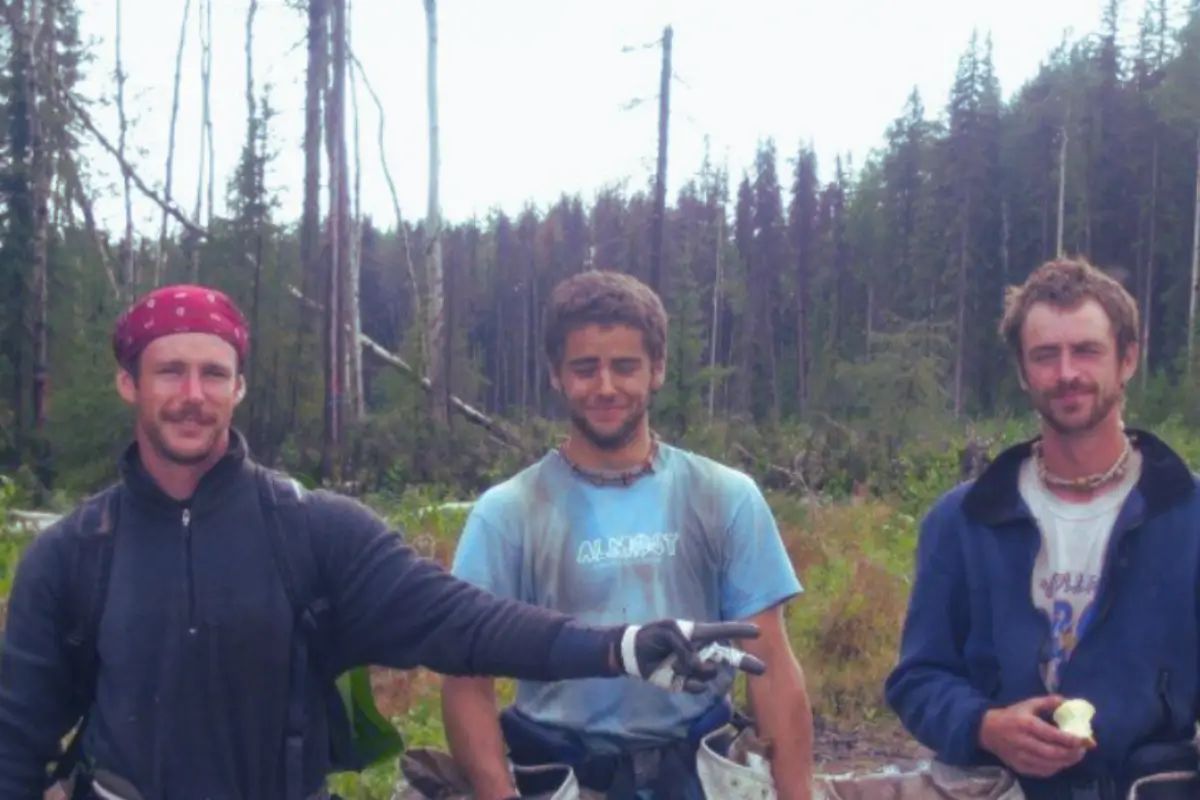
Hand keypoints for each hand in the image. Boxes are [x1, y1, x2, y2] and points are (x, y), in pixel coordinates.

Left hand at [619, 619, 764, 691]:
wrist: (635, 654)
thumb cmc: (652, 636)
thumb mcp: (667, 631)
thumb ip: (685, 645)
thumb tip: (698, 664)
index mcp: (698, 634)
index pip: (723, 631)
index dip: (740, 630)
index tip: (758, 632)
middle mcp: (701, 652)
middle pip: (729, 658)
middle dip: (745, 662)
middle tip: (762, 668)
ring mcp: (695, 669)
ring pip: (708, 673)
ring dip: (693, 668)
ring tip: (674, 661)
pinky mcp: (686, 684)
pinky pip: (696, 687)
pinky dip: (688, 681)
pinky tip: (675, 674)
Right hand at [979, 695, 1087, 777]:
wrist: (988, 731)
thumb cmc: (1012, 716)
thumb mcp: (1028, 704)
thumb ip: (1048, 702)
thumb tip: (1067, 702)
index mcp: (1026, 724)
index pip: (1052, 735)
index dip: (1071, 739)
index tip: (1086, 739)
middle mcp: (1023, 741)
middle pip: (1053, 753)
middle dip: (1072, 753)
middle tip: (1084, 749)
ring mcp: (1021, 756)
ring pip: (1050, 764)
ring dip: (1067, 762)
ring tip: (1076, 755)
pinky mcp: (1020, 767)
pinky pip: (1043, 771)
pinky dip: (1056, 768)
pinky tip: (1062, 761)